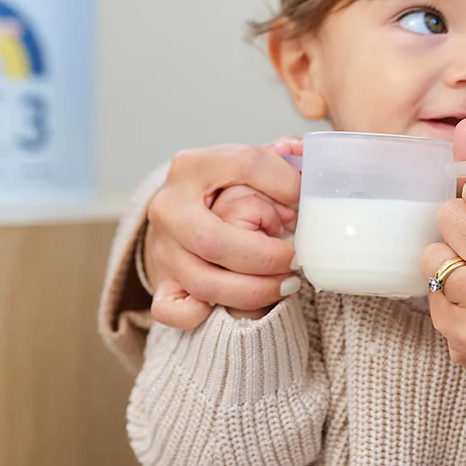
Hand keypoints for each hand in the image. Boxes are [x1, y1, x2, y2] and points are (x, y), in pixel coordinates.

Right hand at [146, 137, 303, 328]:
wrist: (176, 215)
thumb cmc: (221, 189)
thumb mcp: (245, 165)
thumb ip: (277, 159)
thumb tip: (300, 152)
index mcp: (193, 166)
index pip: (245, 165)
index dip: (284, 183)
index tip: (305, 198)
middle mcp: (169, 206)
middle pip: (213, 241)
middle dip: (263, 256)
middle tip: (294, 259)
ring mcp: (162, 248)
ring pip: (203, 282)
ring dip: (253, 290)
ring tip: (285, 284)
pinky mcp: (161, 282)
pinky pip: (174, 310)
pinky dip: (203, 313)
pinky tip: (233, 306)